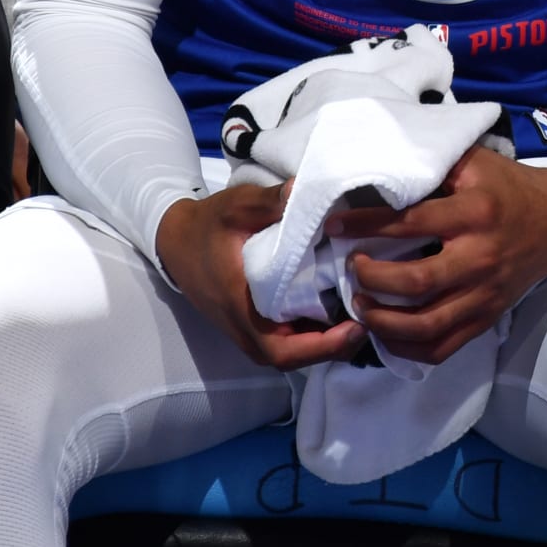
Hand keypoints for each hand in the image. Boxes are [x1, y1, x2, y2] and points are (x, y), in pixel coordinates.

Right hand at [156, 183, 366, 371]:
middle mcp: (246, 329)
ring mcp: (249, 329)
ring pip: (293, 351)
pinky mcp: (252, 323)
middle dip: (333, 346)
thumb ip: (270, 200)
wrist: (177, 240)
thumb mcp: (238, 206)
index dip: (322, 347)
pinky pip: (287, 338)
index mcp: (242, 309)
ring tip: (361, 311)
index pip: (284, 350)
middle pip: (295, 357)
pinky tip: (338, 306)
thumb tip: (301, 189)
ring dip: (326, 340)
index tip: (355, 327)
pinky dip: (313, 331)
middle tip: (369, 318)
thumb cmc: (209, 224)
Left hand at [328, 147, 546, 364]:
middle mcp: (480, 257)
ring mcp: (484, 294)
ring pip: (426, 325)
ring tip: (361, 305)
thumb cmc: (507, 187)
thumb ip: (434, 165)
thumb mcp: (476, 163)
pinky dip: (408, 348)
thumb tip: (381, 168)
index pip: (411, 223)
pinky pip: (442, 347)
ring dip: (383, 320)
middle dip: (372, 278)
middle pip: (416, 282)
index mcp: (475, 213)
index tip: (334, 227)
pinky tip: (386, 334)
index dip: (366, 226)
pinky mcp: (486, 318)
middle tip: (352, 268)